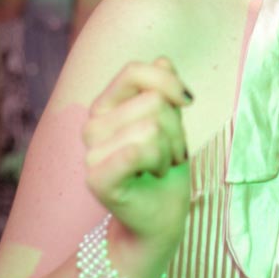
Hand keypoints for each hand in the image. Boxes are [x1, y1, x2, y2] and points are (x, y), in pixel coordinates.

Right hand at [82, 58, 192, 253]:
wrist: (160, 218)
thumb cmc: (165, 168)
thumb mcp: (171, 122)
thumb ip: (164, 91)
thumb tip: (163, 60)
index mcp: (105, 107)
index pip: (135, 71)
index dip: (168, 82)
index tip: (187, 102)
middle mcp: (92, 125)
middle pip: (153, 102)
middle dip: (175, 129)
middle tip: (169, 153)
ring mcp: (91, 152)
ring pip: (153, 127)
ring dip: (170, 149)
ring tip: (161, 166)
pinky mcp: (97, 178)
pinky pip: (140, 149)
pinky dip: (160, 161)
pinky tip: (154, 175)